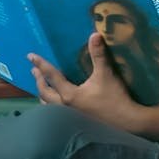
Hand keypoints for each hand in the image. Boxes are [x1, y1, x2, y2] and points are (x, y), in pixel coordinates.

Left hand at [29, 33, 144, 131]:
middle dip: (38, 80)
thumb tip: (94, 35)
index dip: (41, 64)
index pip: (51, 76)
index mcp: (69, 95)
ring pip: (49, 107)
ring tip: (41, 90)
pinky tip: (57, 106)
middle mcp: (65, 107)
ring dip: (43, 96)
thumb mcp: (106, 74)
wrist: (127, 122)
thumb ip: (98, 55)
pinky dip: (52, 107)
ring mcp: (70, 117)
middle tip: (34, 71)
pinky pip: (57, 114)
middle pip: (45, 93)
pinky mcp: (76, 123)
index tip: (30, 56)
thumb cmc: (115, 99)